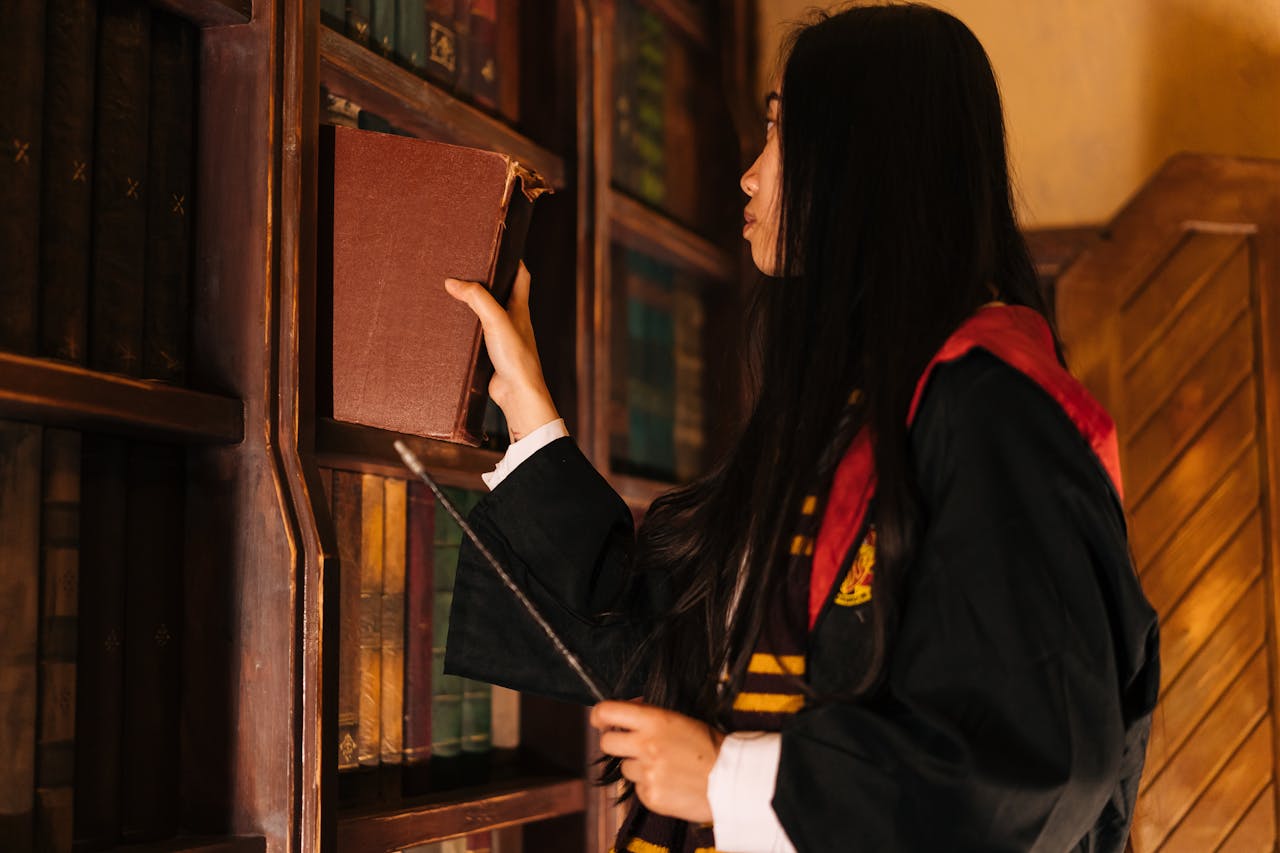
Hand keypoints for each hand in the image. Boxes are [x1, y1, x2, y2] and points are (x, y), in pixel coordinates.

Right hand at [444, 261, 559, 439]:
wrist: (518, 395)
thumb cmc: (516, 357)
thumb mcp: (495, 320)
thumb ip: (476, 298)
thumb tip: (452, 281)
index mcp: (520, 308)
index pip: (521, 276)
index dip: (512, 260)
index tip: (499, 246)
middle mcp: (514, 321)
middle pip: (502, 294)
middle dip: (487, 281)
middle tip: (466, 268)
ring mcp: (503, 339)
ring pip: (488, 316)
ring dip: (474, 306)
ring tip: (452, 294)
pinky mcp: (492, 356)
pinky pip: (479, 336)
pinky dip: (467, 329)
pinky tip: (452, 328)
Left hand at [590, 700, 724, 823]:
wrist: (733, 780)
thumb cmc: (711, 747)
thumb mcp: (682, 719)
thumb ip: (651, 716)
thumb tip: (628, 710)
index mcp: (655, 721)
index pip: (608, 711)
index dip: (600, 715)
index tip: (600, 719)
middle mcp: (646, 745)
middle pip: (607, 743)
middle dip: (615, 742)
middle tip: (630, 745)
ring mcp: (647, 773)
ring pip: (625, 769)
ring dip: (638, 767)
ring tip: (665, 767)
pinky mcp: (650, 797)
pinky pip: (638, 789)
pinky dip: (650, 786)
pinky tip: (670, 783)